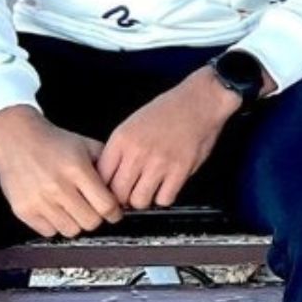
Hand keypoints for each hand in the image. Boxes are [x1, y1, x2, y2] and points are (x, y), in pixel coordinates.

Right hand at [0, 105, 121, 237]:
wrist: (17, 138)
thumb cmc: (53, 142)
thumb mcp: (87, 145)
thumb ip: (107, 165)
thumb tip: (122, 188)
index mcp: (76, 170)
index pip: (106, 205)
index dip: (114, 212)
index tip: (114, 212)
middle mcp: (57, 187)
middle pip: (90, 222)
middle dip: (97, 217)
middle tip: (94, 210)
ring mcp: (39, 201)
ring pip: (71, 230)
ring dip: (76, 223)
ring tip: (74, 209)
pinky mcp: (23, 210)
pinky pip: (49, 232)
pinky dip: (56, 225)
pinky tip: (57, 211)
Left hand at [97, 67, 240, 209]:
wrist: (200, 100)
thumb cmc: (168, 110)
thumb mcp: (133, 123)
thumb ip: (119, 150)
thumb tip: (110, 179)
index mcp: (122, 139)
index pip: (100, 177)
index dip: (104, 188)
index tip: (112, 190)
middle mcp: (138, 152)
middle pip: (118, 194)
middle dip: (123, 198)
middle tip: (130, 194)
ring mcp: (160, 162)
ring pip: (140, 201)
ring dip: (143, 199)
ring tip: (149, 190)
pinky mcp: (181, 169)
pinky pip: (164, 199)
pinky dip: (164, 196)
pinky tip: (166, 186)